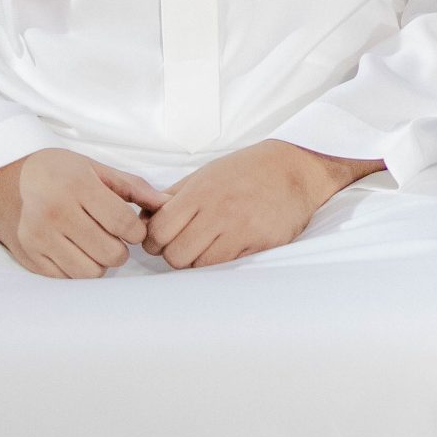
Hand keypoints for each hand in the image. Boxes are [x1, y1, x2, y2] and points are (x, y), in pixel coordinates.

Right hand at [0, 148, 167, 279]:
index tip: (131, 227)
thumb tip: (166, 205)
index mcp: (77, 187)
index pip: (124, 226)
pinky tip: (75, 251)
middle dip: (121, 249)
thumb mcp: (96, 168)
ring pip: (90, 273)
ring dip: (100, 263)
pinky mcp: (28, 256)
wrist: (2, 178)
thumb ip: (134, 188)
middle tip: (113, 237)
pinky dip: (77, 269)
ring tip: (95, 245)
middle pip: (111, 254)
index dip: (137, 231)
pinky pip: (66, 279)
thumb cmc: (57, 171)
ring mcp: (38, 238)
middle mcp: (55, 214)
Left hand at [146, 141, 380, 268]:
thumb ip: (172, 196)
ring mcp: (241, 230)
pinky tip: (229, 247)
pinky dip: (223, 262)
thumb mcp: (204, 174)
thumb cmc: (245, 171)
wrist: (294, 169)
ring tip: (208, 247)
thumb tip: (143, 218)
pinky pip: (228, 267)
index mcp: (200, 192)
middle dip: (174, 254)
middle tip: (185, 245)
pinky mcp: (261, 244)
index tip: (162, 238)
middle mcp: (219, 212)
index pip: (157, 231)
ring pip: (200, 266)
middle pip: (175, 255)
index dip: (154, 240)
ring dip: (199, 261)